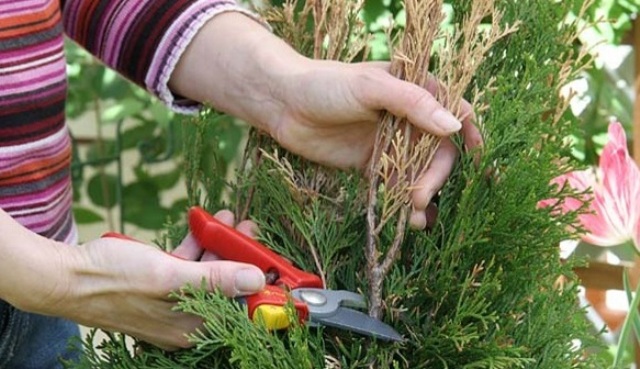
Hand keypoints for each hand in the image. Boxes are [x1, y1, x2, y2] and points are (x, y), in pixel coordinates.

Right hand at [42, 210, 263, 349]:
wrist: (65, 275)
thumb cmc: (112, 278)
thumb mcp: (168, 276)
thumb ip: (214, 279)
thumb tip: (256, 280)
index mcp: (192, 327)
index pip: (241, 312)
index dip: (261, 288)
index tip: (274, 262)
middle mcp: (186, 320)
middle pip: (228, 289)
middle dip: (241, 257)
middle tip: (250, 230)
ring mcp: (173, 302)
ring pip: (209, 273)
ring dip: (220, 245)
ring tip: (229, 218)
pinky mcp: (161, 286)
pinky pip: (189, 266)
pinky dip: (197, 245)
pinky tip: (203, 224)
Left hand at [267, 60, 482, 228]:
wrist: (282, 104)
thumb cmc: (326, 84)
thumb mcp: (371, 87)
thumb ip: (413, 103)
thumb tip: (453, 127)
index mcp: (414, 89)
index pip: (452, 108)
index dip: (468, 129)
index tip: (476, 151)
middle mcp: (407, 117)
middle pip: (438, 149)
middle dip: (435, 175)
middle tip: (420, 196)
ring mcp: (390, 142)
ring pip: (419, 171)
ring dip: (422, 194)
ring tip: (414, 219)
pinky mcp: (372, 164)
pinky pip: (395, 184)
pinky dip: (403, 201)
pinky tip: (405, 219)